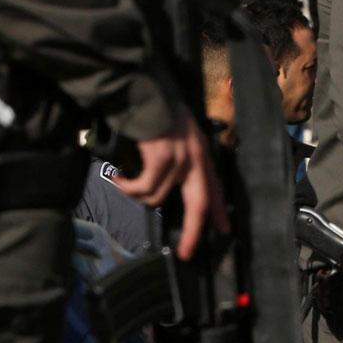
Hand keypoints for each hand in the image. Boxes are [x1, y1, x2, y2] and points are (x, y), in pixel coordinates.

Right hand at [112, 108, 228, 261]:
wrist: (144, 90)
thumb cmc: (154, 112)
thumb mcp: (175, 136)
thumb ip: (178, 159)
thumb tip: (169, 185)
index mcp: (200, 151)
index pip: (214, 186)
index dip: (218, 209)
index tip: (225, 228)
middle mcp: (195, 156)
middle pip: (199, 202)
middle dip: (194, 231)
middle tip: (186, 252)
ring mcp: (180, 157)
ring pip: (158, 197)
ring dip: (136, 194)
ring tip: (123, 182)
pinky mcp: (162, 157)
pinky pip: (144, 187)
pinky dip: (128, 187)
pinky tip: (118, 177)